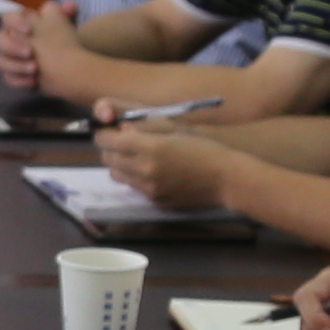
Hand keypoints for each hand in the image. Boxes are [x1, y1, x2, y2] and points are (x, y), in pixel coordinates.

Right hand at [0, 0, 67, 87]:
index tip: (28, 30)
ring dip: (17, 66)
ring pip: (2, 62)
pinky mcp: (14, 76)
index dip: (15, 23)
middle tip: (30, 52)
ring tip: (35, 69)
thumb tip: (70, 6)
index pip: (7, 18)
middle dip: (13, 47)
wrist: (70, 64)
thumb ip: (64, 13)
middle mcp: (10, 41)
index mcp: (19, 24)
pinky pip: (9, 79)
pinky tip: (34, 81)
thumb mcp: (65, 24)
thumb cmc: (63, 40)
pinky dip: (20, 80)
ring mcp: (10, 60)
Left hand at [97, 119, 232, 209]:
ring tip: (135, 157)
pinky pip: (134, 188)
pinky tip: (152, 171)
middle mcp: (145, 170)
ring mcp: (149, 189)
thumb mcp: (175, 130)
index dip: (104, 133)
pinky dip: (135, 178)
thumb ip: (144, 128)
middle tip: (119, 141)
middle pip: (108, 158)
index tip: (108, 130)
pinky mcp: (155, 201)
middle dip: (110, 148)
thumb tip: (122, 129)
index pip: (108, 140)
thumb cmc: (203, 148)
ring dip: (119, 164)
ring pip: (116, 175)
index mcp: (151, 148)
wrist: (225, 179)